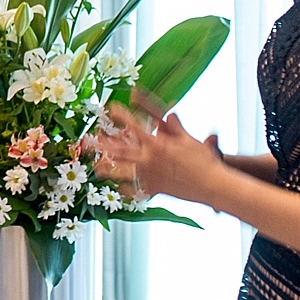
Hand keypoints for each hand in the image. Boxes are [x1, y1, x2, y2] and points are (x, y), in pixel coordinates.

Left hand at [97, 96, 223, 202]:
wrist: (211, 186)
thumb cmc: (203, 161)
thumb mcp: (188, 140)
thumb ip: (175, 127)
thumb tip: (170, 114)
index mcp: (157, 145)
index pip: (135, 127)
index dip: (122, 115)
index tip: (111, 108)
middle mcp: (149, 160)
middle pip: (121, 150)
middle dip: (103, 144)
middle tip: (89, 140)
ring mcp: (150, 176)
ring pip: (122, 172)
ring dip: (108, 169)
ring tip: (96, 168)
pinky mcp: (154, 189)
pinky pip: (135, 190)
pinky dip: (126, 190)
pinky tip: (118, 188)